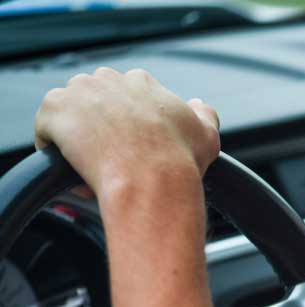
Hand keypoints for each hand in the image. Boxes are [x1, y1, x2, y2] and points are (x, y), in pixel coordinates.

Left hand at [33, 67, 219, 202]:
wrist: (152, 180)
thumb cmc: (181, 162)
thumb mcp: (208, 134)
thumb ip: (204, 113)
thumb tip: (197, 106)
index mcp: (142, 82)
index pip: (126, 95)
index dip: (127, 125)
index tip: (132, 148)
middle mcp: (109, 79)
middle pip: (94, 99)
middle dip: (98, 126)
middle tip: (111, 159)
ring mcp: (79, 92)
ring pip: (69, 113)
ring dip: (76, 137)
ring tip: (91, 167)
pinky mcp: (54, 110)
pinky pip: (46, 129)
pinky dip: (55, 149)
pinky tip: (73, 169)